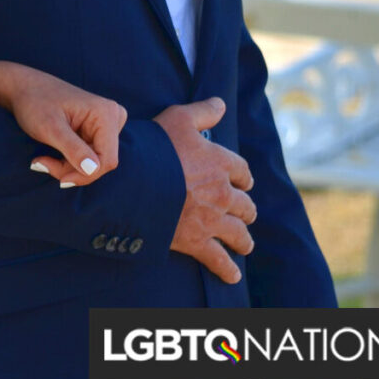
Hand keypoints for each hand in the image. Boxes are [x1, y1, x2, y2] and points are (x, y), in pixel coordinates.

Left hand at [0, 60, 126, 186]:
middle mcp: (113, 117)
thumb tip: (92, 169)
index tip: (58, 178)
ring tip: (42, 160)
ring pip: (94, 163)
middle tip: (42, 164)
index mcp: (106, 113)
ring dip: (68, 168)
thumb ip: (73, 149)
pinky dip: (69, 162)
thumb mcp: (50, 128)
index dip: (84, 175)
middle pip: (100, 163)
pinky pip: (89, 157)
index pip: (107, 160)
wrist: (25, 89)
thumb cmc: (35, 103)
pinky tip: (50, 156)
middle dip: (72, 170)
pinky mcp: (98, 130)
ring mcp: (107, 124)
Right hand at [154, 97, 256, 283]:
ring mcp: (212, 219)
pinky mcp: (197, 241)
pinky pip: (219, 259)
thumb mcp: (177, 119)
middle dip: (245, 210)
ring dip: (243, 239)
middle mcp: (222, 192)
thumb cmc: (154, 148)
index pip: (242, 172)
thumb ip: (202, 112)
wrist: (134, 183)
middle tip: (243, 215)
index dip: (243, 178)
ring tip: (244, 244)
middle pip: (245, 205)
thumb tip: (220, 103)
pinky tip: (233, 275)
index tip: (242, 183)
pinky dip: (227, 269)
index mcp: (221, 163)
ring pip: (238, 233)